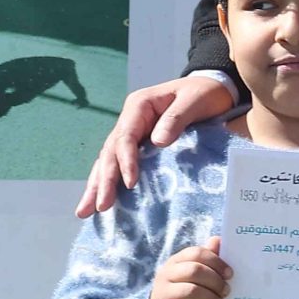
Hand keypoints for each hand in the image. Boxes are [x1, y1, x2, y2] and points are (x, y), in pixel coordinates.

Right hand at [77, 73, 236, 216]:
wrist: (213, 87)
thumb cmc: (205, 93)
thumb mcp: (195, 100)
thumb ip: (176, 118)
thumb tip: (158, 142)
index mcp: (139, 106)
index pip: (125, 137)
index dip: (125, 161)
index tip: (130, 183)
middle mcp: (130, 119)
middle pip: (110, 152)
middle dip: (103, 180)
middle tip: (98, 207)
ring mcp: (132, 132)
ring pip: (108, 160)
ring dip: (97, 185)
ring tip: (85, 211)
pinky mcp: (139, 144)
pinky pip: (120, 164)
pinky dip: (109, 181)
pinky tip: (100, 201)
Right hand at [149, 238, 229, 298]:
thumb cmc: (187, 291)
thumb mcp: (196, 274)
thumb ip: (208, 258)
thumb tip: (218, 239)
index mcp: (175, 261)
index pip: (196, 253)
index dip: (216, 262)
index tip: (230, 274)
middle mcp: (165, 275)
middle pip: (194, 271)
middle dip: (216, 281)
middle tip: (226, 291)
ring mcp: (161, 294)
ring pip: (191, 292)